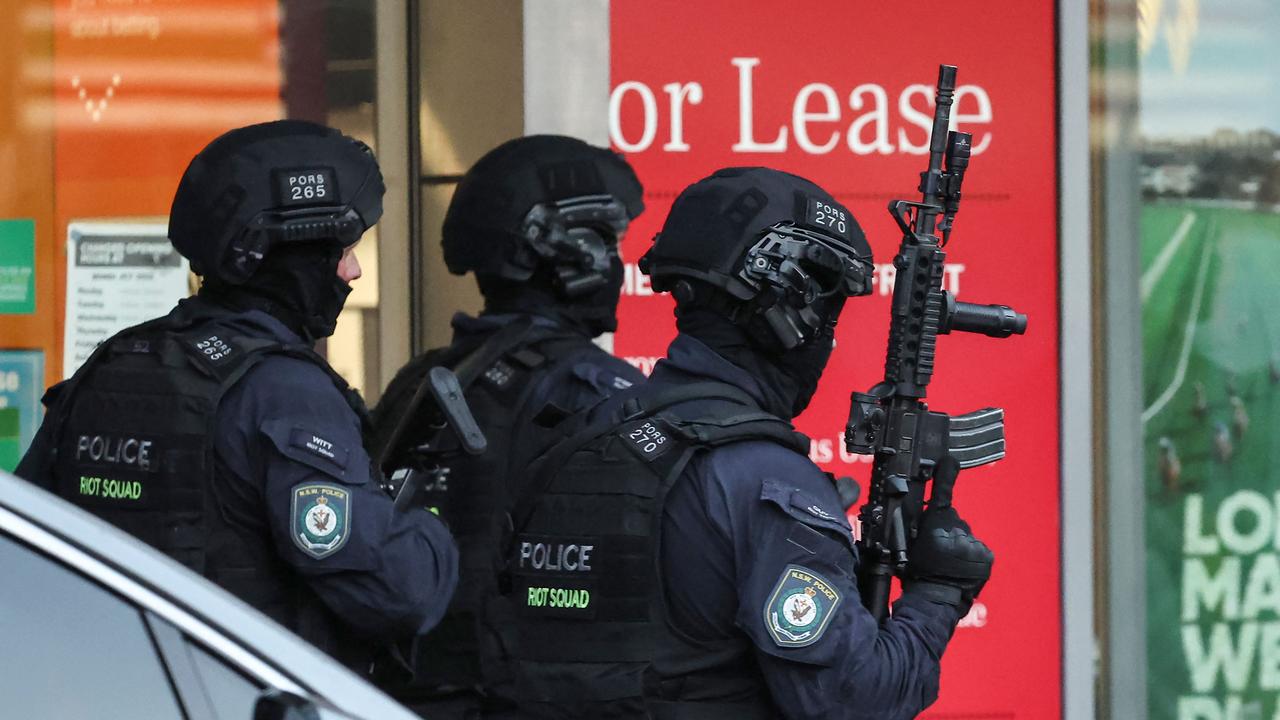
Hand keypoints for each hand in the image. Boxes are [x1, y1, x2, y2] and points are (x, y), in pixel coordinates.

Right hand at [901, 458, 992, 609]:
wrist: (936, 600)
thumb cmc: (916, 574)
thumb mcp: (906, 545)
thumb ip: (916, 523)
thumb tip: (922, 506)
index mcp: (935, 528)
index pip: (941, 497)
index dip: (945, 476)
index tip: (949, 461)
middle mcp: (956, 533)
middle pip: (952, 519)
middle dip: (946, 529)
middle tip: (936, 549)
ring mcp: (973, 545)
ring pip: (964, 535)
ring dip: (958, 543)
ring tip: (947, 562)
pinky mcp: (986, 556)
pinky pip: (977, 548)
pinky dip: (970, 554)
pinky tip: (960, 567)